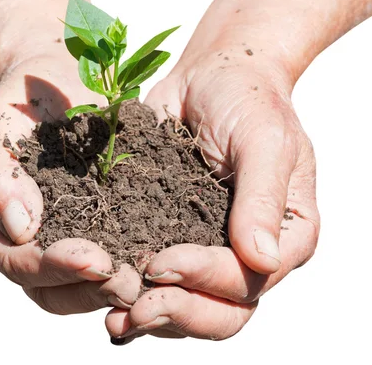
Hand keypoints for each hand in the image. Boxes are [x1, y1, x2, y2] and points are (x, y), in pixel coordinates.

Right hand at [0, 55, 140, 314]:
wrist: (54, 78)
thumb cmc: (20, 98)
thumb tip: (20, 231)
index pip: (15, 261)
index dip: (53, 268)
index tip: (95, 261)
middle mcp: (18, 238)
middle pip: (48, 287)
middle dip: (89, 288)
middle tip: (130, 281)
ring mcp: (56, 234)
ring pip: (78, 284)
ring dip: (111, 287)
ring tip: (148, 276)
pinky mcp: (92, 224)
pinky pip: (108, 254)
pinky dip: (130, 261)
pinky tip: (159, 256)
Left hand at [105, 47, 319, 340]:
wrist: (213, 75)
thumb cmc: (247, 99)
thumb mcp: (264, 139)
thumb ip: (263, 197)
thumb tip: (261, 260)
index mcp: (286, 234)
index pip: (250, 280)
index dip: (207, 280)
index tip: (162, 262)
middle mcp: (250, 252)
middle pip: (222, 311)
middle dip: (177, 312)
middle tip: (133, 308)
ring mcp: (210, 247)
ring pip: (189, 305)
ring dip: (152, 314)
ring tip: (113, 314)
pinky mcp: (173, 233)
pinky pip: (159, 276)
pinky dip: (133, 290)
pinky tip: (103, 292)